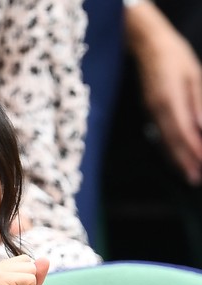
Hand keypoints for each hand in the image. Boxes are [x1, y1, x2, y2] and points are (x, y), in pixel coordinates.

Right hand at [126, 2, 201, 185]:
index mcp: (170, 100)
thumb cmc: (175, 57)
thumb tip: (201, 128)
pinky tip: (176, 157)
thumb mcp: (194, 76)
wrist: (148, 45)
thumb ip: (198, 102)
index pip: (184, 133)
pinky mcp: (150, 111)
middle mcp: (158, 110)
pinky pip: (160, 135)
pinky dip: (169, 149)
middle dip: (185, 162)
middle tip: (196, 180)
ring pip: (164, 141)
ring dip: (177, 159)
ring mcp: (151, 112)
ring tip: (189, 175)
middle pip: (172, 142)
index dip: (194, 152)